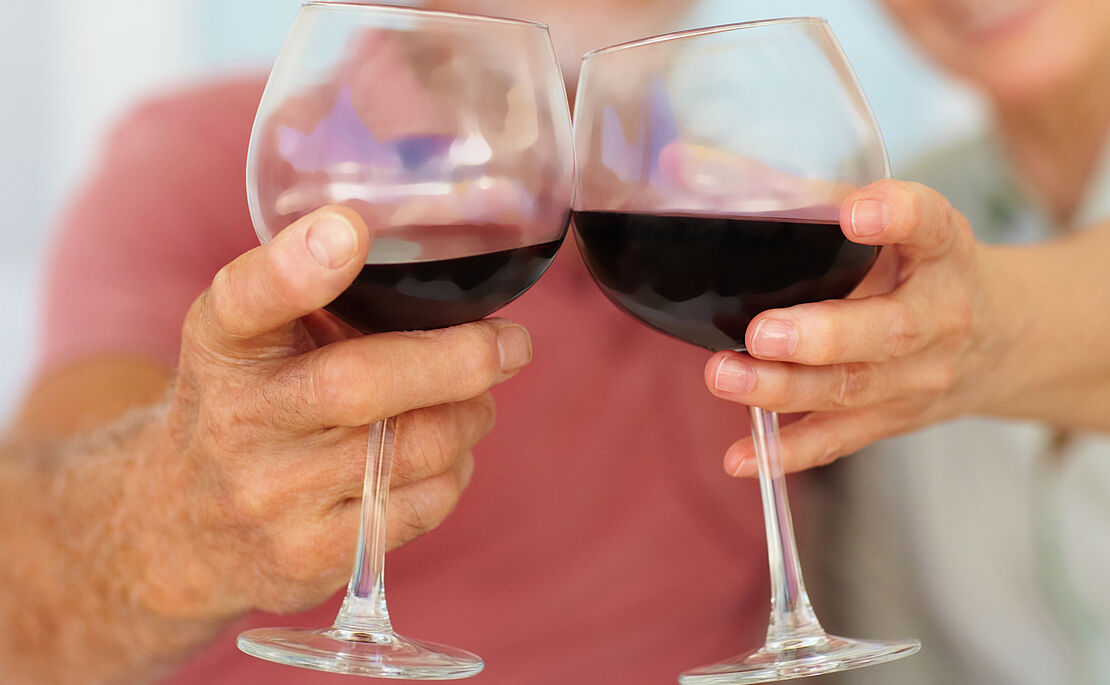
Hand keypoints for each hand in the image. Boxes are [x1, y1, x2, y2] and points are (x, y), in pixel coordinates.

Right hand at [134, 206, 531, 618]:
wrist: (181, 527)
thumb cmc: (248, 406)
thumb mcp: (251, 339)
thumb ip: (320, 298)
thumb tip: (451, 268)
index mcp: (222, 345)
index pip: (246, 301)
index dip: (296, 266)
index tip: (349, 229)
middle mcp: (238, 421)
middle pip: (361, 385)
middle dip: (460, 359)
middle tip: (512, 343)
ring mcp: (271, 497)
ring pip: (414, 448)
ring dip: (469, 416)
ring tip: (474, 401)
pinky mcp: (310, 556)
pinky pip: (423, 506)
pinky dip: (455, 471)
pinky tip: (442, 456)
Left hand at [704, 179, 1004, 474]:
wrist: (1002, 339)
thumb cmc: (919, 266)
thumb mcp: (886, 221)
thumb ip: (799, 195)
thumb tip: (681, 166)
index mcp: (942, 250)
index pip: (931, 226)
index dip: (897, 217)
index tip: (858, 211)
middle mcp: (939, 317)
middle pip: (887, 332)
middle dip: (822, 336)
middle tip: (763, 332)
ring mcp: (918, 377)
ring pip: (854, 390)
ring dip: (786, 389)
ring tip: (725, 377)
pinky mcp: (892, 418)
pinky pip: (839, 440)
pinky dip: (788, 453)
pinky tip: (739, 457)